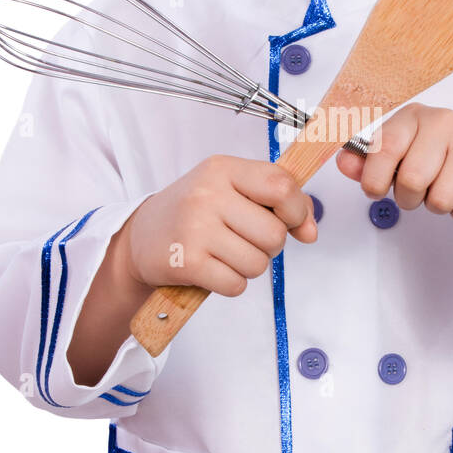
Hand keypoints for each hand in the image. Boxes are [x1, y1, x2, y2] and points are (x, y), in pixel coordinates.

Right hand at [121, 155, 317, 295]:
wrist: (141, 236)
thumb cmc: (196, 211)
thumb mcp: (233, 190)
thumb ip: (278, 201)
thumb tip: (310, 231)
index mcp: (224, 169)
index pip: (281, 185)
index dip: (297, 210)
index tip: (292, 221)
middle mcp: (207, 194)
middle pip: (274, 233)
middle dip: (270, 246)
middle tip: (246, 240)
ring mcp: (195, 228)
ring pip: (257, 263)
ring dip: (249, 266)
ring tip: (226, 253)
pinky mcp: (186, 262)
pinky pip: (236, 284)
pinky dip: (231, 283)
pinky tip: (214, 269)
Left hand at [335, 103, 452, 219]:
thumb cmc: (444, 160)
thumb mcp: (403, 156)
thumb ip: (370, 162)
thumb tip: (342, 162)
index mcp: (414, 117)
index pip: (384, 148)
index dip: (375, 179)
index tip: (377, 190)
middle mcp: (445, 122)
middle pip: (412, 180)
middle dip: (411, 199)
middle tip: (421, 192)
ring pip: (441, 199)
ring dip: (439, 207)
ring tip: (447, 189)